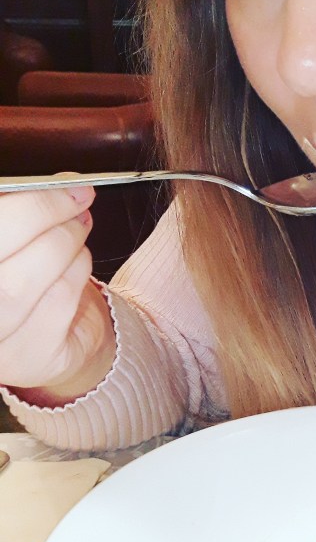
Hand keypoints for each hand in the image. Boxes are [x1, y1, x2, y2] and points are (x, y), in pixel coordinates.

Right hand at [0, 185, 115, 403]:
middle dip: (44, 215)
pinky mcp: (24, 360)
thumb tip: (54, 183)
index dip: (26, 203)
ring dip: (64, 243)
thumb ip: (17, 212)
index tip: (61, 182)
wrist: (48, 335)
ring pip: (22, 283)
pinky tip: (79, 259)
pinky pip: (55, 303)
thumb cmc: (19, 271)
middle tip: (78, 197)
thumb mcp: (11, 239)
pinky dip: (77, 271)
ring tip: (79, 225)